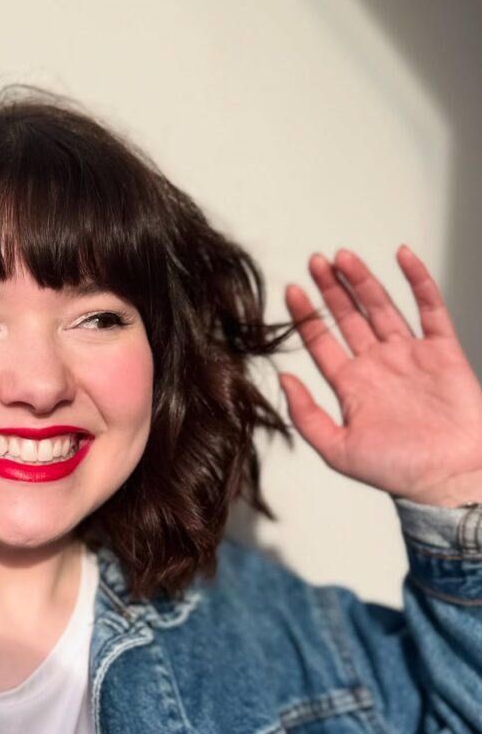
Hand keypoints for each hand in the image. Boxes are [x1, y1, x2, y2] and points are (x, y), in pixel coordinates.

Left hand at [277, 246, 481, 507]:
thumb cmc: (398, 471)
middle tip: (314, 261)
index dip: (306, 316)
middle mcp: (378, 367)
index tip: (291, 290)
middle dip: (330, 290)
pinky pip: (430, 307)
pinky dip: (418, 280)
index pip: (322, 342)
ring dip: (363, 280)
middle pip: (348, 317)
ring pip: (382, 307)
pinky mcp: (443, 350)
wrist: (450, 477)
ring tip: (342, 256)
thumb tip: (283, 380)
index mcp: (352, 387)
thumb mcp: (337, 450)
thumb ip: (306, 415)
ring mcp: (410, 356)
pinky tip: (402, 255)